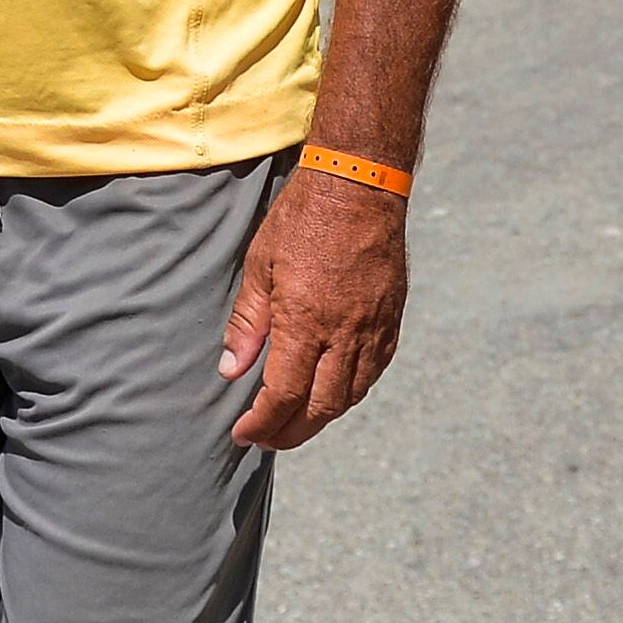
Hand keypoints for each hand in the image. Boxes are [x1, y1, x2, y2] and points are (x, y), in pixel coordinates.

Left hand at [217, 163, 408, 450]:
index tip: (243, 433)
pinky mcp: (391, 319)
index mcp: (306, 321)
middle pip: (320, 408)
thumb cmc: (303, 218)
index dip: (262, 423)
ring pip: (351, 396)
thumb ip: (248, 323)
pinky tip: (332, 392)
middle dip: (290, 433)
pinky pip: (373, 372)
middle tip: (266, 438)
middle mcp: (345, 333)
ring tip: (294, 422)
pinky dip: (351, 392)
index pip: (284, 396)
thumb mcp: (261, 265)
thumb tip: (231, 369)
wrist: (360, 184)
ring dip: (320, 418)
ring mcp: (373, 328)